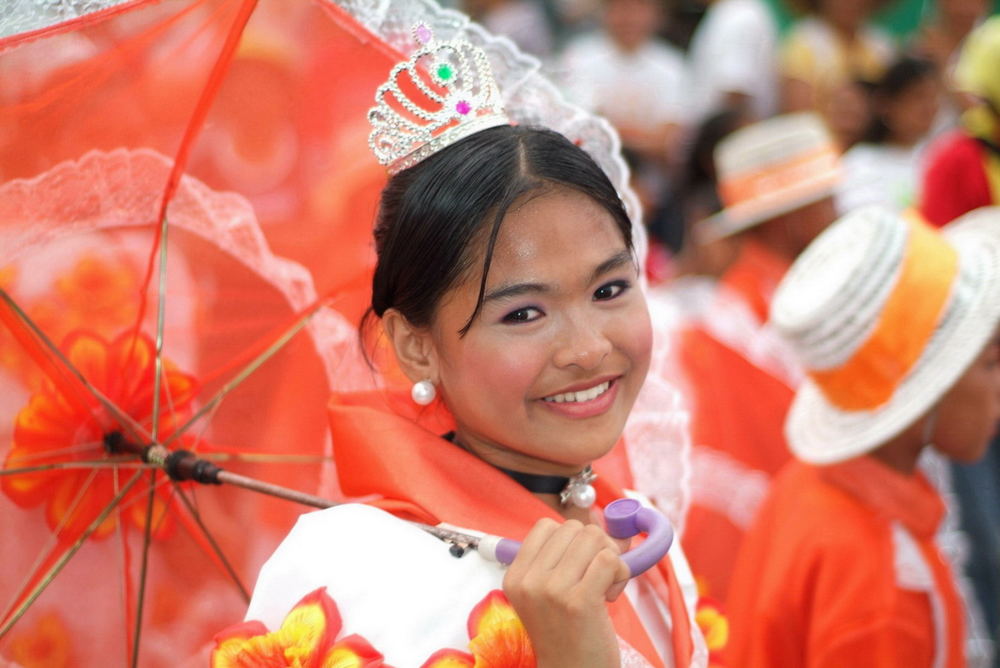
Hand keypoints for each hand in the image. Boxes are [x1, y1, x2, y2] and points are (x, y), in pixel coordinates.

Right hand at [502, 518, 629, 667]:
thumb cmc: (566, 636)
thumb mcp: (549, 595)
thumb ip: (566, 559)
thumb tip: (607, 524)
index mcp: (516, 577)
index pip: (546, 526)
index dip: (572, 539)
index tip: (578, 565)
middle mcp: (529, 581)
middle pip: (574, 528)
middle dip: (594, 547)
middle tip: (594, 579)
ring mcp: (552, 590)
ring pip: (594, 538)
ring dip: (609, 559)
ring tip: (603, 588)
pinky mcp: (579, 601)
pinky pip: (610, 559)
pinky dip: (621, 574)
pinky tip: (611, 596)